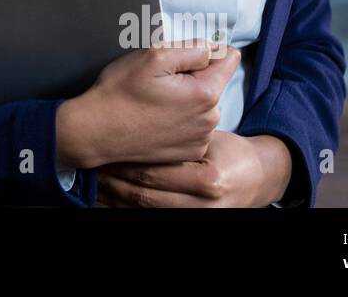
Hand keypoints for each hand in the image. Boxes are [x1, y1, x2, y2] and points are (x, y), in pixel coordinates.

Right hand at [57, 41, 240, 170]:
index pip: (228, 59)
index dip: (207, 51)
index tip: (186, 54)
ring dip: (187, 99)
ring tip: (155, 101)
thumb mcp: (154, 55)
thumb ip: (192, 48)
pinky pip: (194, 126)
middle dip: (193, 76)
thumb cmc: (121, 92)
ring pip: (204, 105)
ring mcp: (200, 139)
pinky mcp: (189, 152)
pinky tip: (157, 119)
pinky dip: (181, 120)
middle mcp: (210, 120)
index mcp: (205, 93)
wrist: (96, 132)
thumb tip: (213, 49)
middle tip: (160, 80)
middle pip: (214, 82)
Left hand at [95, 131, 292, 206]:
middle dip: (114, 181)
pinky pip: (149, 218)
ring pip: (144, 210)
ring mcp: (195, 218)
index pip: (154, 172)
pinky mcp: (189, 223)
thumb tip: (140, 124)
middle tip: (93, 167)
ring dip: (114, 198)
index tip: (104, 152)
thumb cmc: (229, 153)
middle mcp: (202, 205)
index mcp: (208, 179)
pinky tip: (108, 200)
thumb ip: (180, 136)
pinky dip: (125, 209)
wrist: (255, 179)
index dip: (124, 162)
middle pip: (144, 194)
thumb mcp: (210, 141)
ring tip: (94, 183)